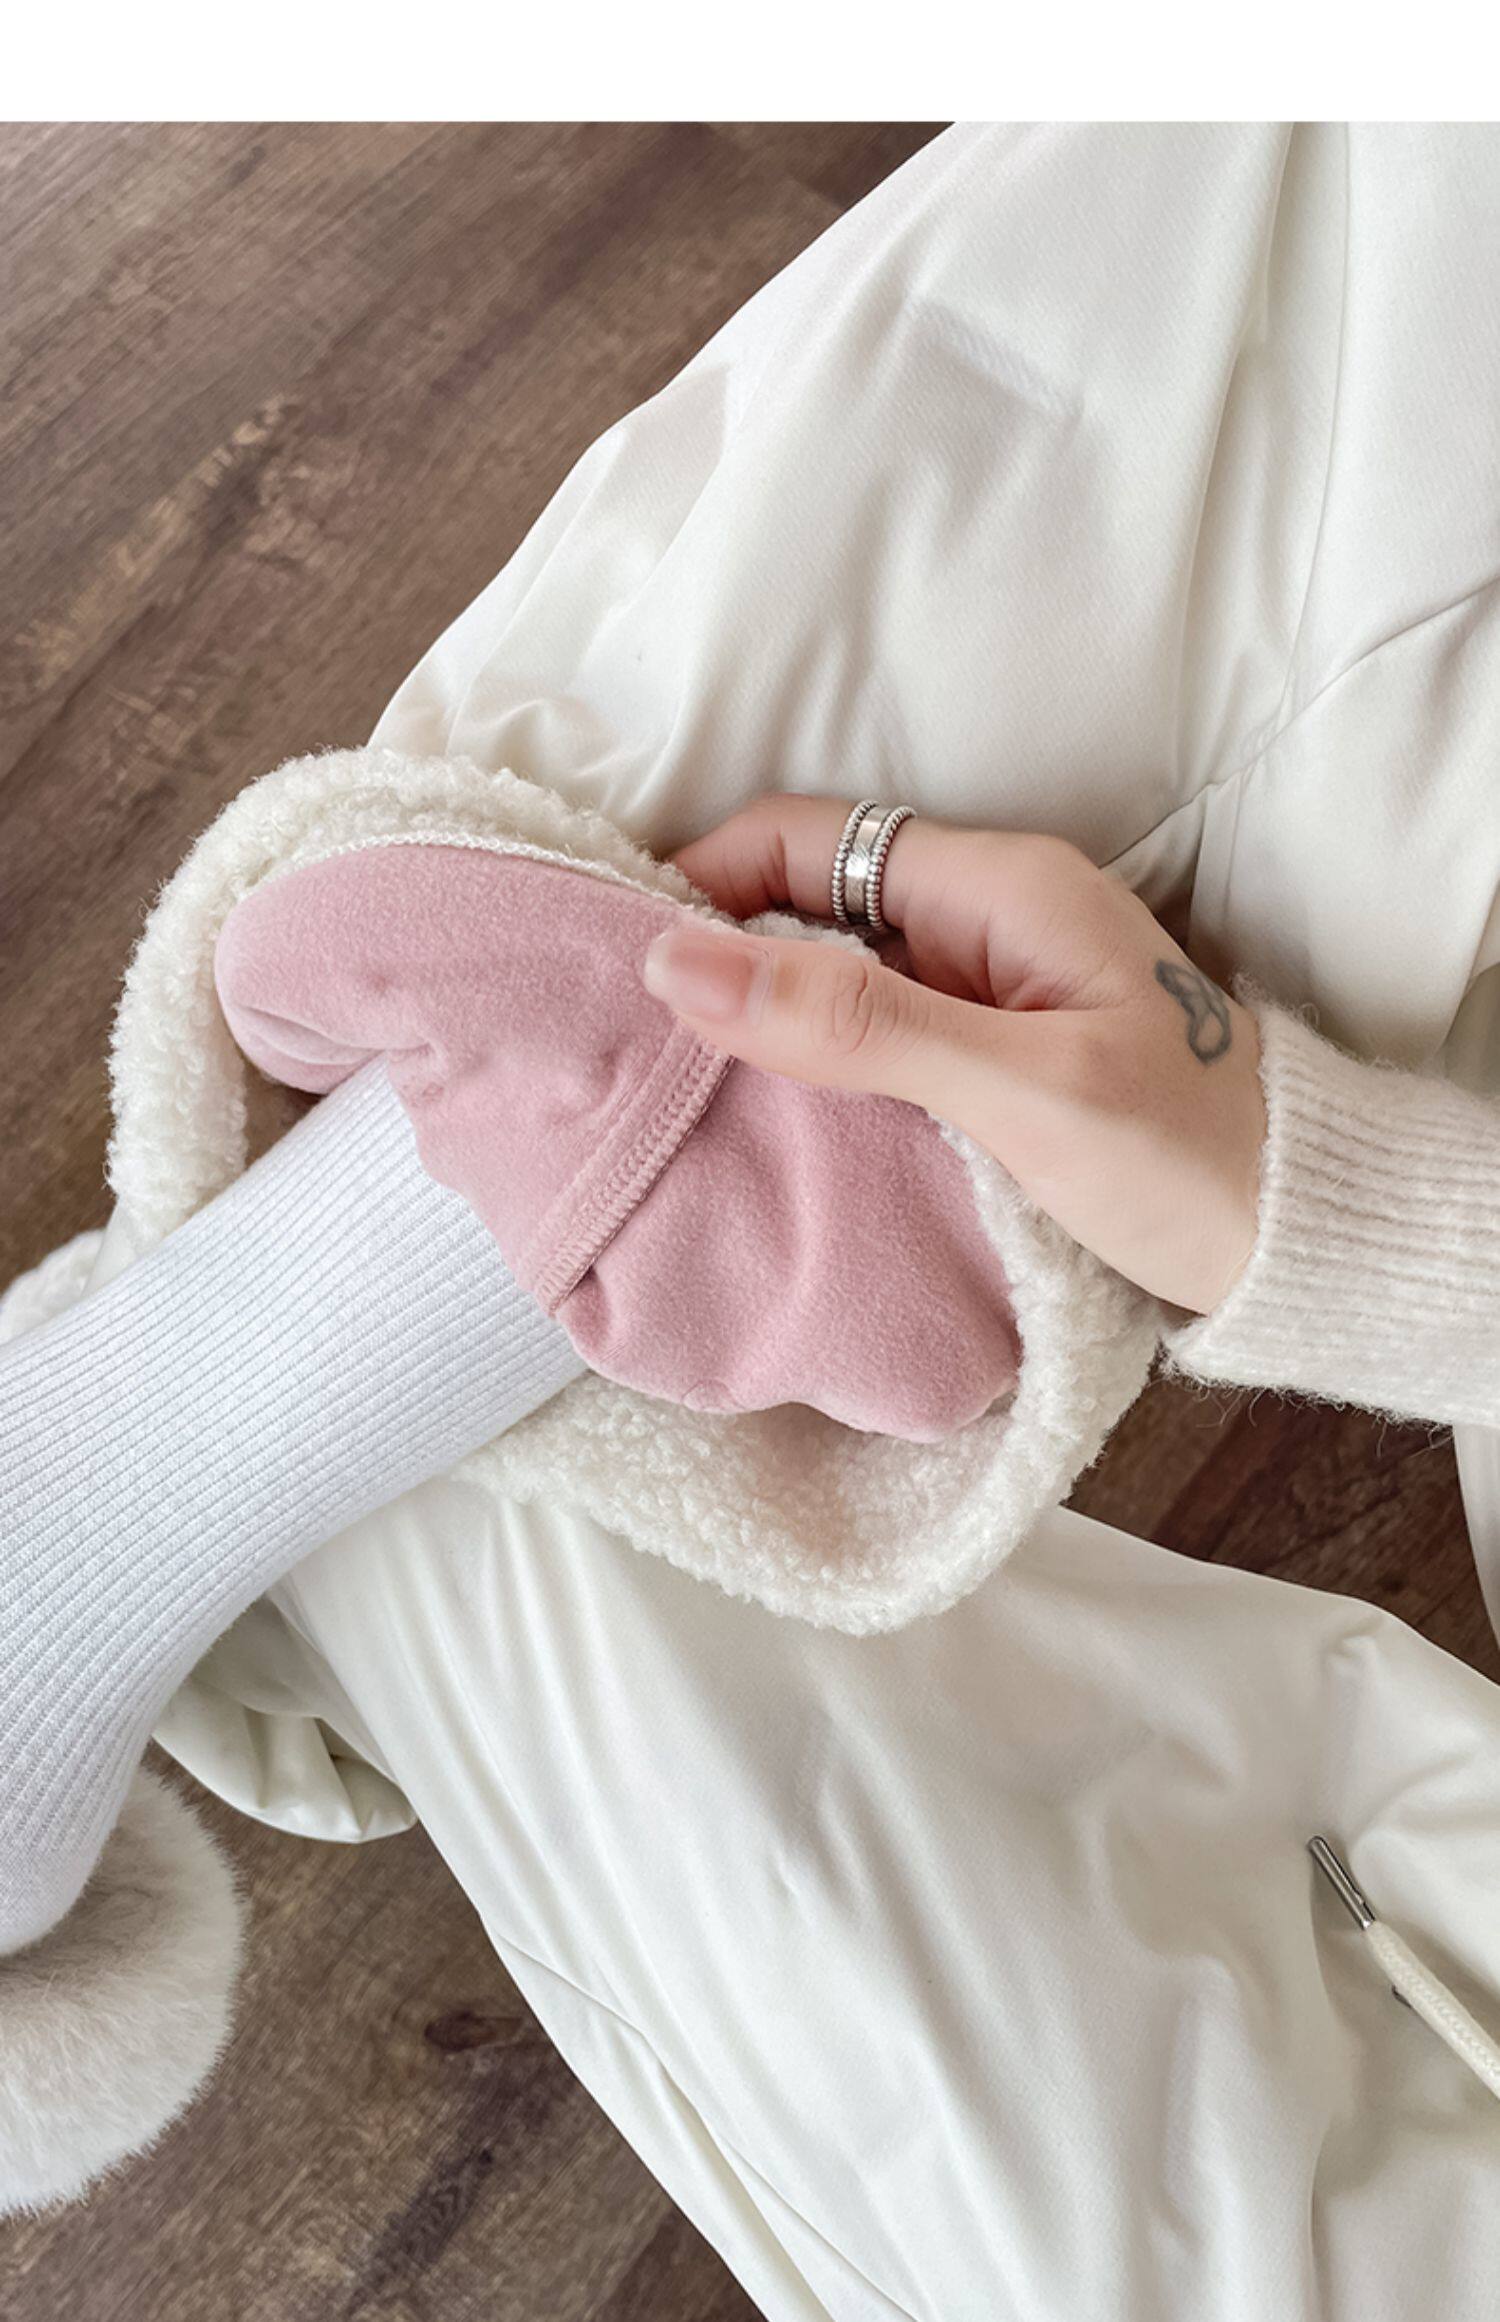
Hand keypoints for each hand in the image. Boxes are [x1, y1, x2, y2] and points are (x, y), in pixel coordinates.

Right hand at [642, 795, 1266, 1313]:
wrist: (1306, 1241)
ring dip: (758, 1016)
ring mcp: (989, 984)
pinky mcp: (992, 1050)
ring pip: (833, 969)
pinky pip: (873, 1030)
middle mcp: (986, 915)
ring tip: (663, 1082)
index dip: (698, 880)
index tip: (613, 959)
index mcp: (998, 886)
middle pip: (807, 898)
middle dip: (713, 952)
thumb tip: (678, 961)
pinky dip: (812, 1062)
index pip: (804, 839)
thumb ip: (856, 1023)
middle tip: (618, 1037)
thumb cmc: (1188, 1162)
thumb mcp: (1016, 1093)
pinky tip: (760, 1116)